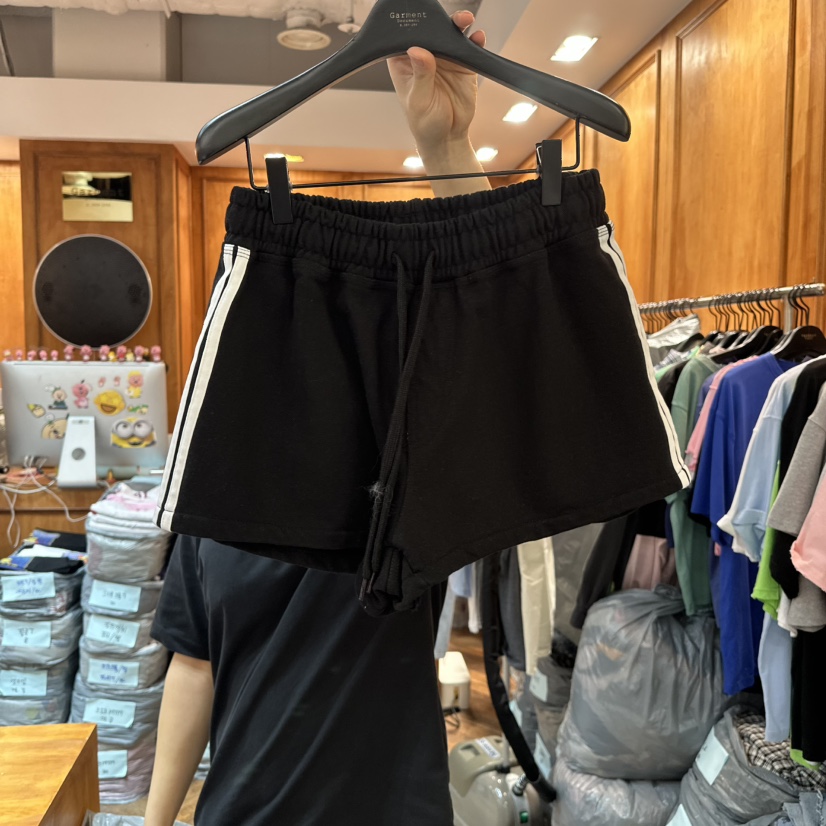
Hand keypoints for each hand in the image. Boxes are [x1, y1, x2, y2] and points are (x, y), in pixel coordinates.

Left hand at [387, 10, 486, 153]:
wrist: (448, 137)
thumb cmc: (425, 123)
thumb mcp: (419, 101)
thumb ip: (421, 76)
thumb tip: (418, 51)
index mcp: (405, 62)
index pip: (404, 36)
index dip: (411, 24)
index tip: (420, 17)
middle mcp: (424, 56)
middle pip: (430, 30)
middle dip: (438, 20)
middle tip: (446, 19)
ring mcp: (444, 59)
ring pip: (450, 35)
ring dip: (458, 25)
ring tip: (465, 21)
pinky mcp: (463, 65)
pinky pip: (469, 48)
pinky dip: (474, 41)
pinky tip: (477, 38)